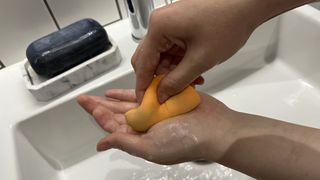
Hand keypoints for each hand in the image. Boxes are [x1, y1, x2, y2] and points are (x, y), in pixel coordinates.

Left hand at [77, 89, 234, 164]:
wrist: (215, 128)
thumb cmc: (184, 140)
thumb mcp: (151, 147)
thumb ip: (125, 142)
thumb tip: (102, 144)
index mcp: (139, 137)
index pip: (113, 126)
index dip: (99, 115)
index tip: (86, 105)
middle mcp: (145, 124)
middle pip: (117, 114)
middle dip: (100, 106)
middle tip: (83, 99)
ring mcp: (155, 110)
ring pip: (129, 103)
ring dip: (114, 99)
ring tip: (100, 95)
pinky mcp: (165, 98)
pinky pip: (146, 92)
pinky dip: (134, 90)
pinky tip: (122, 90)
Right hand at [132, 0, 256, 102]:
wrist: (246, 4)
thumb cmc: (227, 23)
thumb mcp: (200, 60)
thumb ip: (177, 81)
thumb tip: (161, 95)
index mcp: (159, 28)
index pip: (143, 64)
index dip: (143, 87)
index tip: (146, 104)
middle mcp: (159, 24)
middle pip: (149, 60)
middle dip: (160, 80)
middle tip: (170, 96)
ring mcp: (169, 24)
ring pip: (162, 57)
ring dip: (173, 73)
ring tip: (191, 82)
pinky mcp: (178, 26)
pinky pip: (172, 50)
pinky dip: (180, 63)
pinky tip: (193, 72)